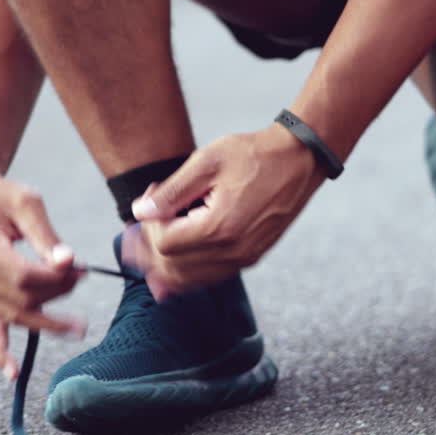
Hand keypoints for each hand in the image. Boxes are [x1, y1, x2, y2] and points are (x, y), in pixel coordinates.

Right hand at [0, 170, 85, 379]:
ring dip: (48, 321)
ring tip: (77, 324)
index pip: (26, 278)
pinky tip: (13, 372)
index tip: (82, 269)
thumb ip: (47, 235)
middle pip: (24, 300)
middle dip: (59, 294)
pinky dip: (1, 352)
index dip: (58, 279)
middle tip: (83, 278)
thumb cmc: (0, 196)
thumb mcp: (27, 203)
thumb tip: (70, 262)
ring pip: (15, 317)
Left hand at [125, 124, 324, 298]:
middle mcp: (234, 251)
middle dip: (148, 250)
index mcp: (221, 226)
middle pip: (174, 267)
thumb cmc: (254, 154)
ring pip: (190, 280)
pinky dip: (186, 274)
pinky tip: (169, 271)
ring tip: (144, 251)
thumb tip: (139, 212)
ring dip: (163, 267)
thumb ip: (171, 191)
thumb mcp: (207, 161)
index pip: (165, 243)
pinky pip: (210, 277)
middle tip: (136, 230)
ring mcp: (245, 258)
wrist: (299, 159)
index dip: (148, 226)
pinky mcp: (251, 257)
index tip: (150, 199)